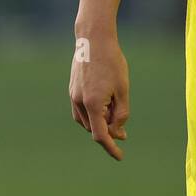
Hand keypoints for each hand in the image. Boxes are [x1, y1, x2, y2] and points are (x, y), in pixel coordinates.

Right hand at [69, 33, 129, 159]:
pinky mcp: (72, 89)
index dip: (111, 147)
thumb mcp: (123, 89)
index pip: (100, 135)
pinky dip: (92, 114)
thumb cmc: (113, 62)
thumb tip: (118, 131)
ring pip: (87, 120)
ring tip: (115, 113)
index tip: (120, 156)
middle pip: (94, 127)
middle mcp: (79, 102)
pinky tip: (103, 108)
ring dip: (100, 122)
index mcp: (93, 104)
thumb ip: (122, 112)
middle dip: (109, 131)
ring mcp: (73, 96)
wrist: (94, 39)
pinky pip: (81, 111)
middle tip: (124, 131)